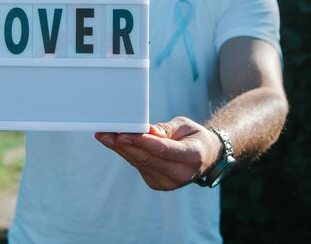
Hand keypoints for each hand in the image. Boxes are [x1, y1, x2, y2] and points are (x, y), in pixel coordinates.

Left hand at [95, 117, 221, 190]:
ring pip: (139, 163)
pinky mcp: (158, 184)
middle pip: (147, 158)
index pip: (163, 150)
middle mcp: (181, 173)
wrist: (205, 157)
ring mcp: (169, 182)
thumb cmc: (194, 137)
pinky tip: (114, 143)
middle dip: (124, 144)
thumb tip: (146, 131)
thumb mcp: (185, 126)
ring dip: (120, 149)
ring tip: (104, 136)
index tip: (123, 134)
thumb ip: (165, 129)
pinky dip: (126, 153)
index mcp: (193, 156)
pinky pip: (138, 166)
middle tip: (106, 133)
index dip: (142, 142)